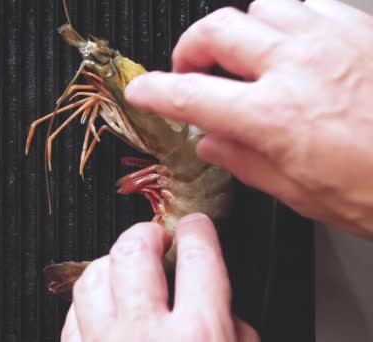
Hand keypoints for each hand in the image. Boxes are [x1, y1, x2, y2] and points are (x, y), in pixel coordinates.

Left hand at [62, 214, 258, 341]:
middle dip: (146, 234)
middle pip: (135, 251)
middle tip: (156, 238)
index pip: (198, 256)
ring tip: (124, 271)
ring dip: (110, 267)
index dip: (198, 231)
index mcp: (199, 336)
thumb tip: (227, 310)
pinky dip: (88, 308)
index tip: (195, 227)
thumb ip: (236, 333)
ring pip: (92, 278)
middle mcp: (146, 335)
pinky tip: (103, 312)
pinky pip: (72, 319)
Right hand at [124, 0, 372, 236]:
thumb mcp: (302, 194)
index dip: (154, 91)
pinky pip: (306, 2)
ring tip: (245, 56)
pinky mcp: (361, 27)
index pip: (189, 93)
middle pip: (215, 29)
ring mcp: (332, 39)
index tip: (142, 92)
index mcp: (275, 117)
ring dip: (241, 30)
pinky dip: (285, 18)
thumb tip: (210, 144)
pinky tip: (290, 43)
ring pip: (260, 6)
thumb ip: (244, 162)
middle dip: (189, 48)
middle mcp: (298, 66)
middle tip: (190, 70)